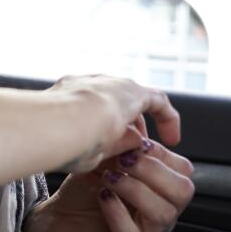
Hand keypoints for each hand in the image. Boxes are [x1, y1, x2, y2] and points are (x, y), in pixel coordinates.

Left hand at [21, 131, 194, 231]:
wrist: (55, 220)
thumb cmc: (84, 191)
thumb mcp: (105, 161)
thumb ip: (124, 145)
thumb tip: (137, 125)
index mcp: (162, 193)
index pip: (184, 171)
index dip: (160, 153)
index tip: (134, 144)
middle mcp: (161, 217)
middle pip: (183, 192)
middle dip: (153, 170)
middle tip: (124, 161)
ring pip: (162, 214)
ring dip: (135, 189)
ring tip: (109, 178)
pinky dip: (116, 211)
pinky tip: (102, 198)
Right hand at [48, 74, 180, 172]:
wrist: (60, 122)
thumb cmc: (58, 142)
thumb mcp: (78, 148)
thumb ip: (103, 146)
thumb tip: (131, 144)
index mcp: (63, 95)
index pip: (85, 105)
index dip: (99, 124)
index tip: (105, 143)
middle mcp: (84, 84)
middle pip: (110, 101)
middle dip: (122, 124)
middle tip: (130, 148)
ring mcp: (107, 83)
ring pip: (130, 101)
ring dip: (140, 123)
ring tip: (151, 145)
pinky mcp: (131, 90)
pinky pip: (156, 102)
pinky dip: (165, 119)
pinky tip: (172, 138)